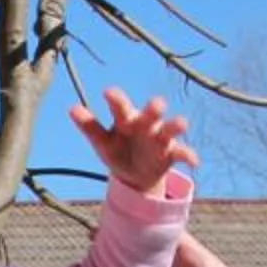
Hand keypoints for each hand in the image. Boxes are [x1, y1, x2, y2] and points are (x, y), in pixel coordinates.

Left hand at [73, 88, 196, 196]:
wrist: (135, 173)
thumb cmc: (117, 149)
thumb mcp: (102, 142)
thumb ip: (90, 126)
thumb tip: (72, 108)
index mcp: (126, 120)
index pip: (121, 108)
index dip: (116, 100)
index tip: (109, 93)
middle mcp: (146, 124)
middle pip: (151, 114)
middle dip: (154, 109)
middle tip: (157, 104)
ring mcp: (160, 137)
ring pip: (170, 129)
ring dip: (176, 125)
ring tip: (182, 124)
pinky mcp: (172, 153)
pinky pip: (183, 153)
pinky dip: (189, 156)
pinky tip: (195, 161)